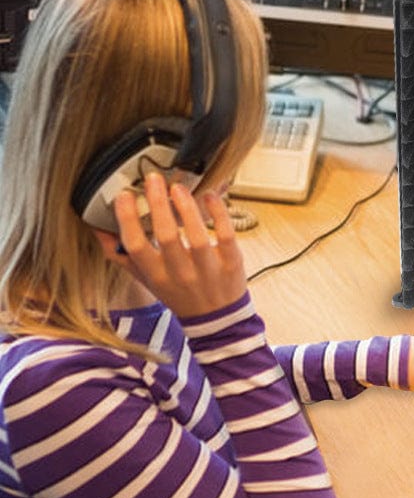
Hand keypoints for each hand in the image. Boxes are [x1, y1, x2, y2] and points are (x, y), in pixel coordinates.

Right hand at [93, 172, 246, 318]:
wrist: (216, 319)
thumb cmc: (178, 293)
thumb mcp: (146, 279)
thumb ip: (121, 255)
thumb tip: (97, 228)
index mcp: (156, 275)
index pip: (136, 246)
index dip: (127, 219)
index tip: (125, 195)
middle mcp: (181, 273)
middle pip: (166, 236)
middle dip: (158, 204)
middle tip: (153, 178)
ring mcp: (208, 269)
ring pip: (196, 236)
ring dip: (186, 207)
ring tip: (177, 187)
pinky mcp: (231, 262)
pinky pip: (225, 235)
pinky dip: (219, 213)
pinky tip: (210, 195)